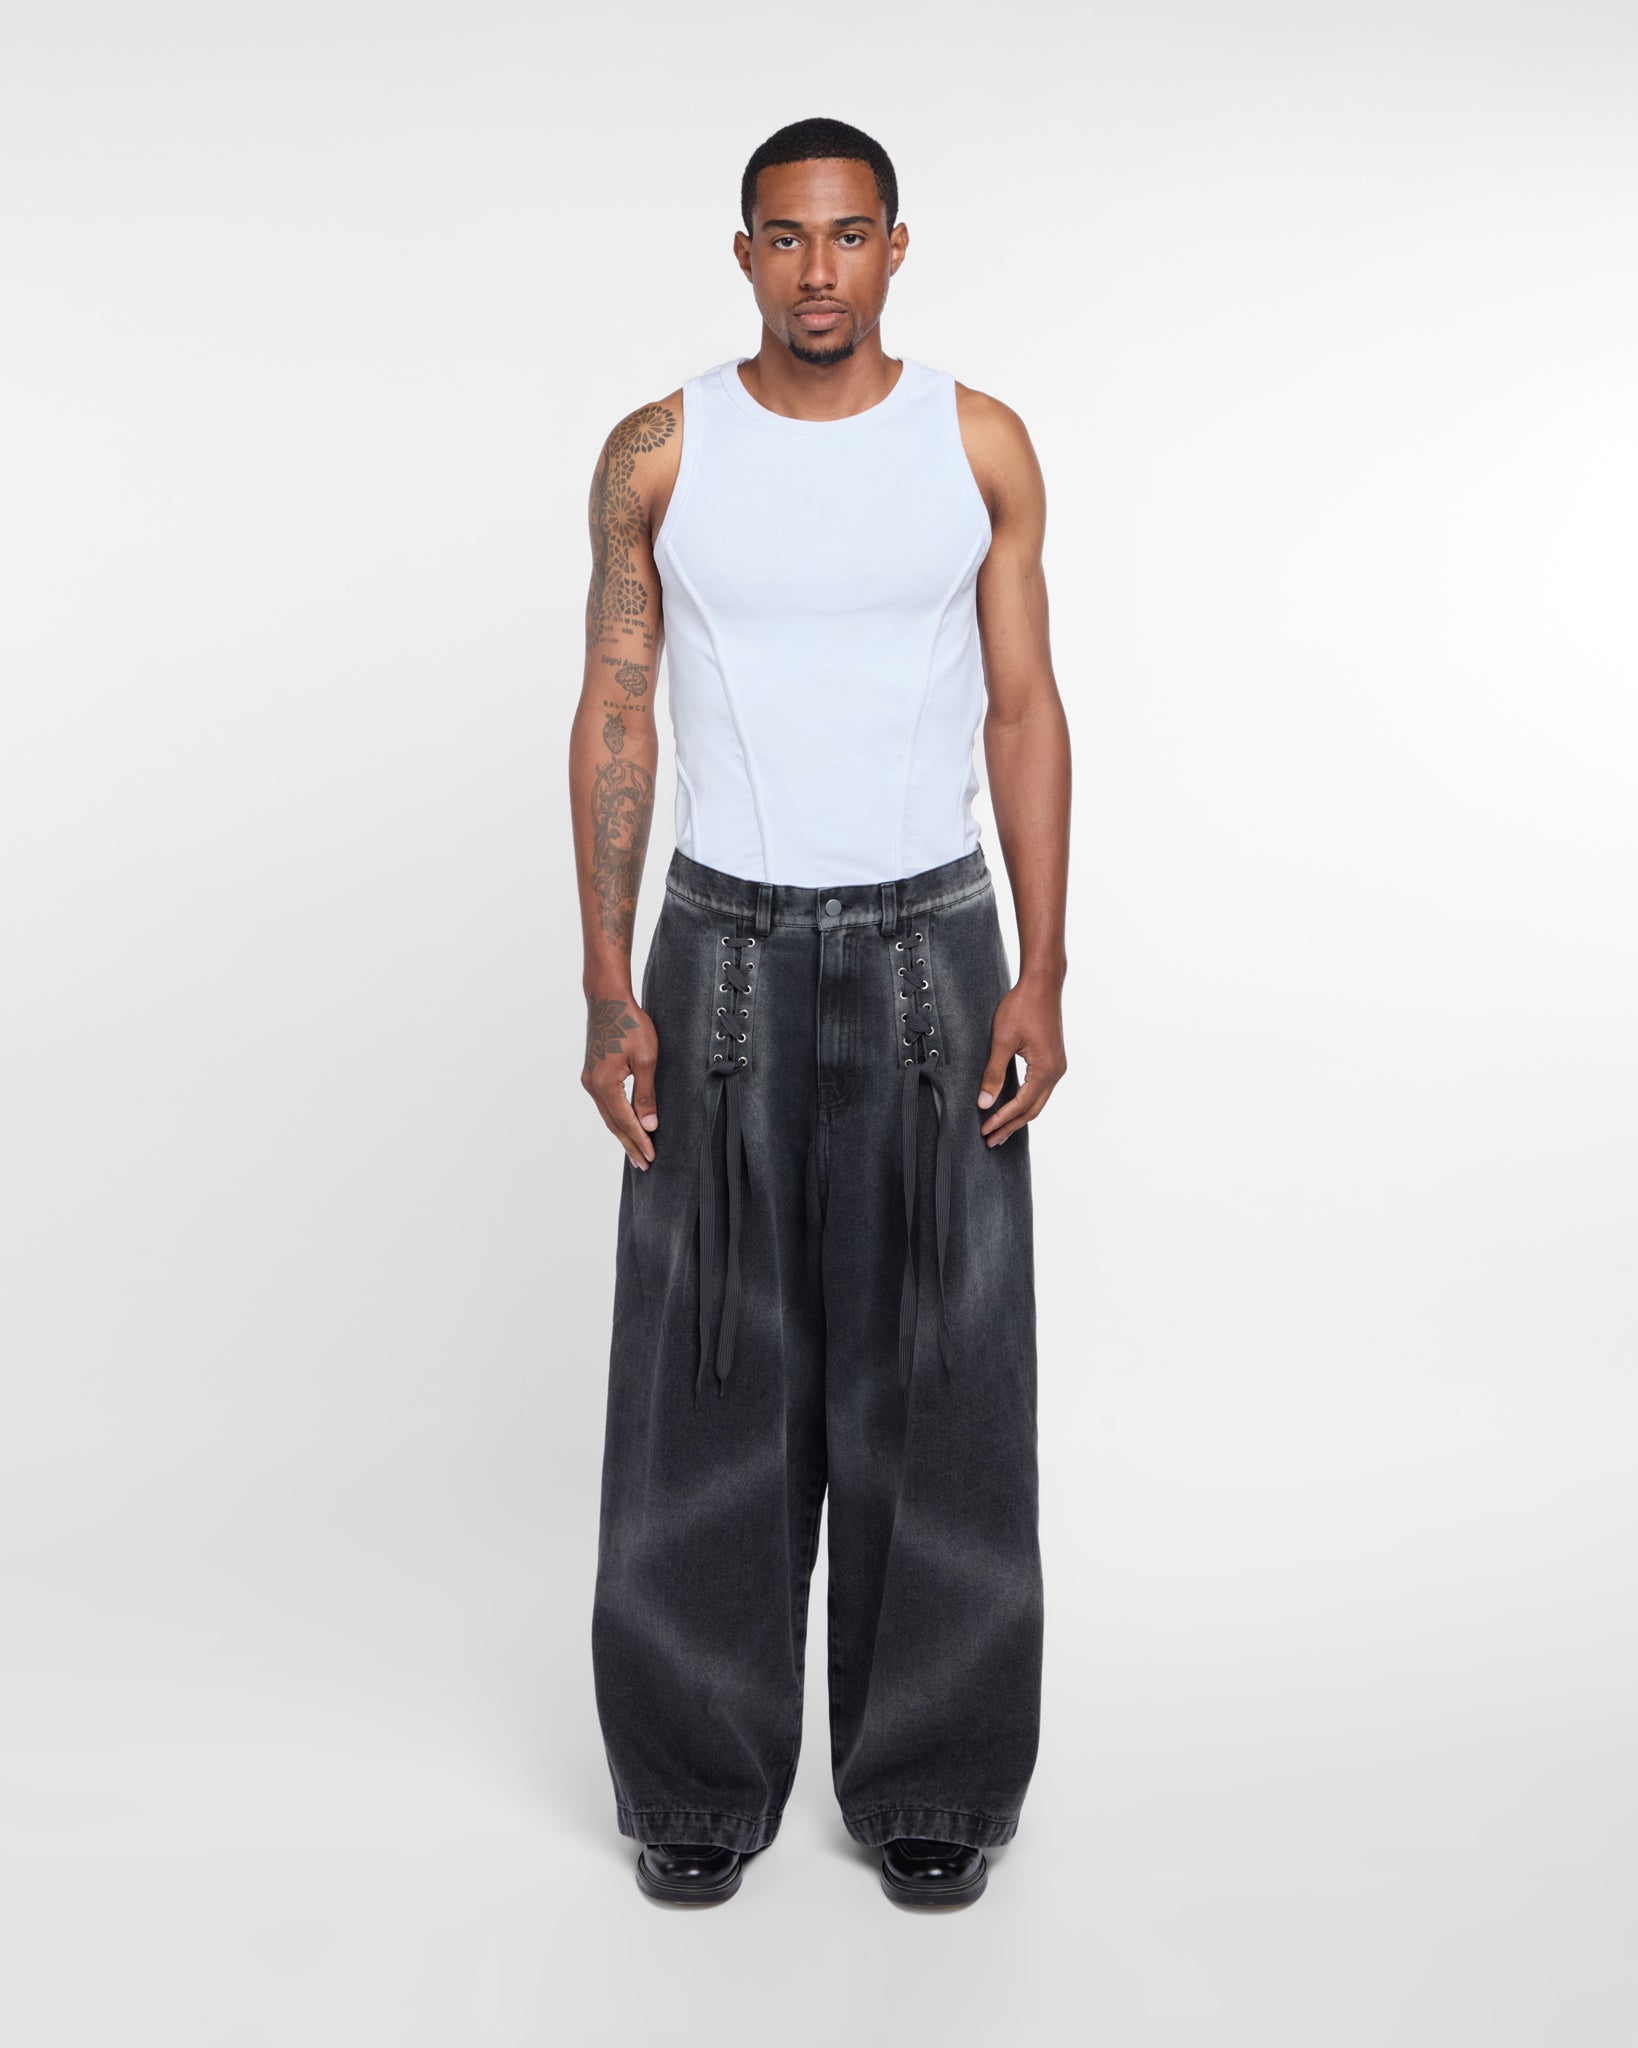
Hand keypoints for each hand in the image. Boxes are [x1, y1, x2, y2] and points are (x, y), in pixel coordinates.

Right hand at [582, 991, 658, 1169]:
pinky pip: (605, 1104)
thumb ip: (646, 1094)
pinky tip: (624, 1126)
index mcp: (605, 1084)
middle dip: (630, 1145)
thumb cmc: (630, 1024)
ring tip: (636, 1152)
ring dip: (622, 1134)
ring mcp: (589, 1080)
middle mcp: (592, 1085)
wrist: (607, 1000)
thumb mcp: (646, 1059)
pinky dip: (616, 1118)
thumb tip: (649, 1125)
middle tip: (644, 1165)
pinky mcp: (592, 1074)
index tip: (652, 1157)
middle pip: (613, 1123)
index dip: (639, 1140)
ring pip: (608, 1115)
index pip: (625, 1121)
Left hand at [976, 978, 1067, 1145]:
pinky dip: (1026, 1102)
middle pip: (1033, 1109)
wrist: (1042, 984)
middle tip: (991, 1140)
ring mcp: (1057, 1066)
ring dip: (1019, 1117)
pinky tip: (1013, 1107)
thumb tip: (984, 1102)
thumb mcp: (1002, 1041)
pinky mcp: (1053, 1059)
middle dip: (1011, 1126)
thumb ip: (994, 1073)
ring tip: (1000, 1130)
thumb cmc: (1022, 1007)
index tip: (985, 1130)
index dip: (1002, 1120)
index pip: (1021, 1104)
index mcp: (1045, 1069)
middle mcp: (1056, 1071)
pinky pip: (1040, 1089)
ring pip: (1038, 1101)